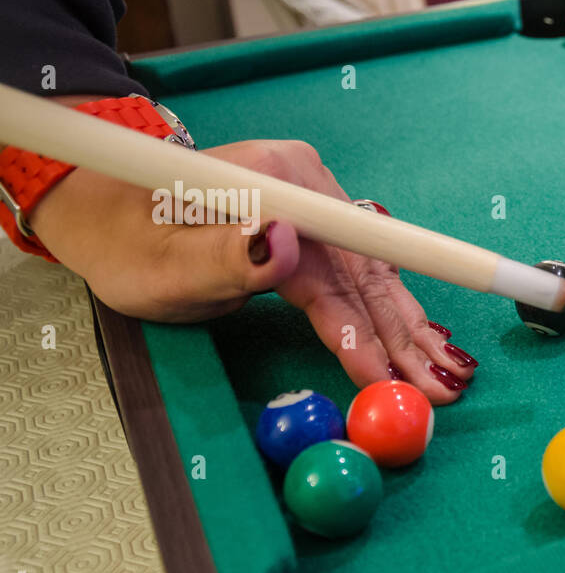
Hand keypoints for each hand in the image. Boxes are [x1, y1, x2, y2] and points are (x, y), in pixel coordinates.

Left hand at [30, 138, 474, 404]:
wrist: (108, 213)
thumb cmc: (127, 246)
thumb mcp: (161, 264)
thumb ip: (224, 257)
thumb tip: (284, 241)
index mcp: (272, 181)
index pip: (334, 264)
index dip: (368, 323)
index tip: (389, 373)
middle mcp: (306, 182)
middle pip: (366, 270)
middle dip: (404, 337)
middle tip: (440, 391)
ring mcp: (316, 199)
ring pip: (372, 274)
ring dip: (408, 329)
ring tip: (448, 376)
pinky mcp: (318, 219)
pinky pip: (361, 272)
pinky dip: (391, 312)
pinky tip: (424, 339)